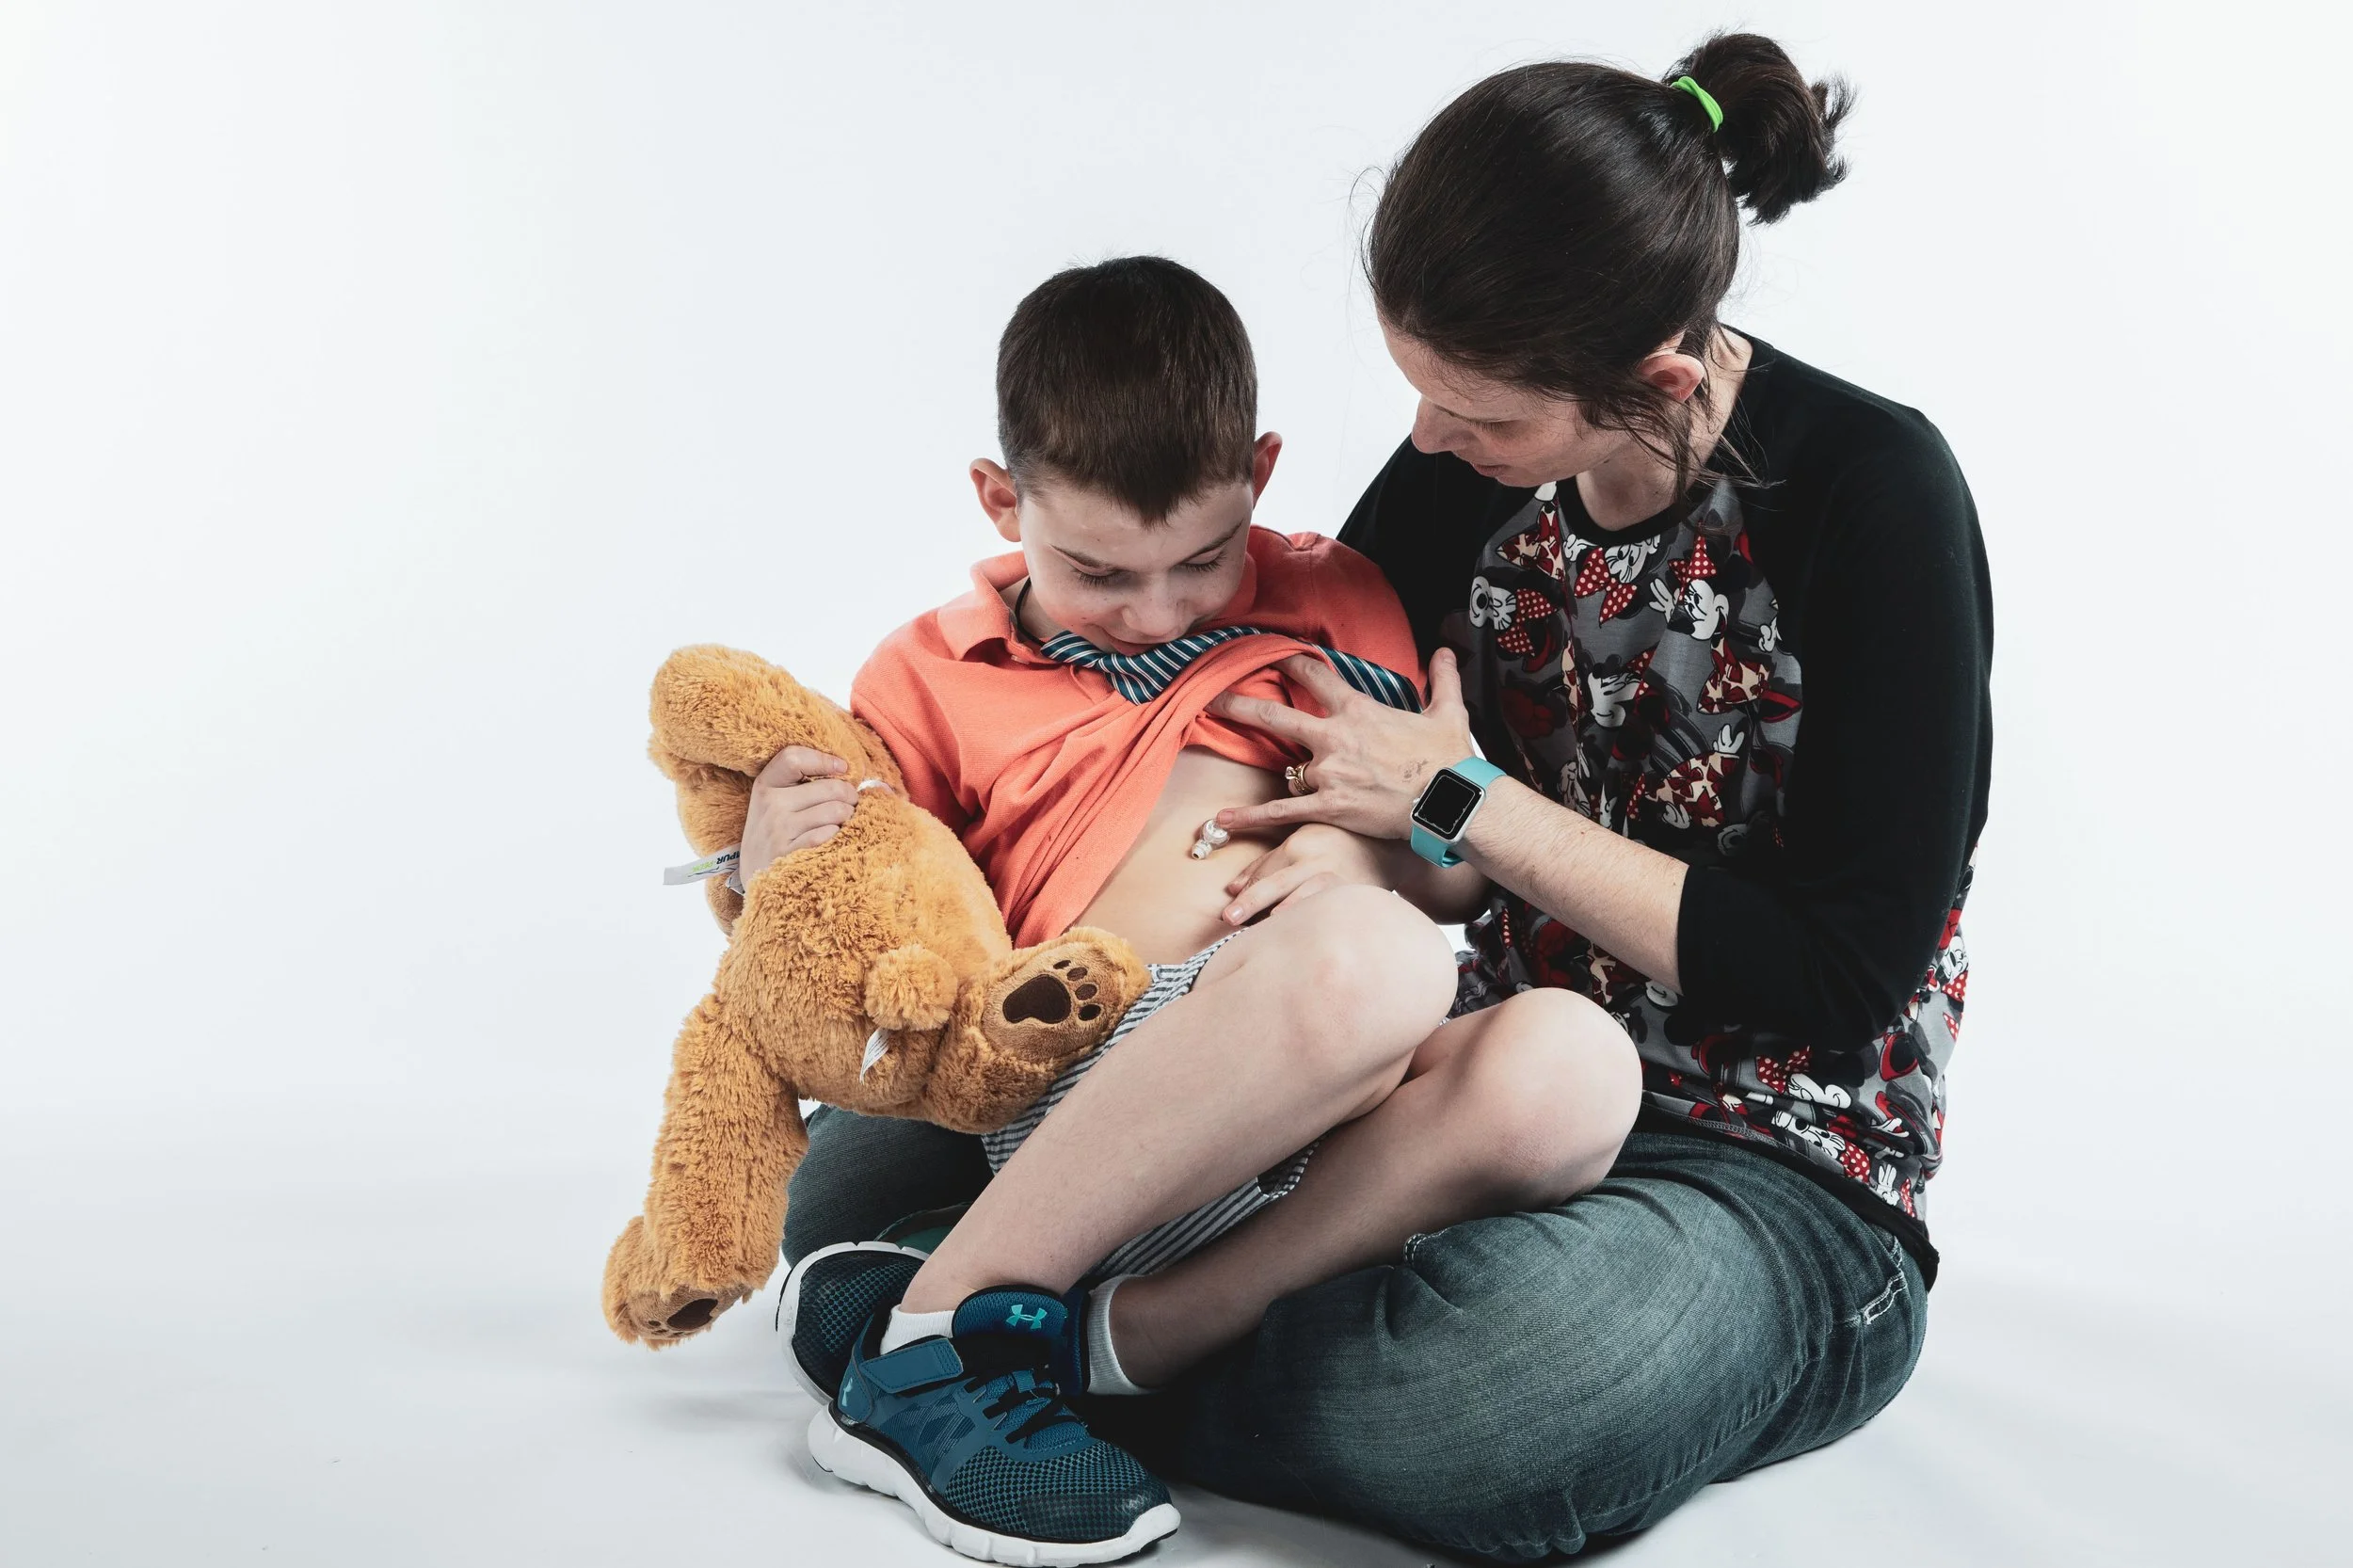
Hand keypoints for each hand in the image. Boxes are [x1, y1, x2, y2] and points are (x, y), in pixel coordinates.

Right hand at [740, 746, 857, 877]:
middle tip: (851, 804)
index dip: (823, 759)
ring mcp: (778, 830)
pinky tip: (832, 839)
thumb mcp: (776, 803)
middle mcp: (770, 804)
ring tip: (843, 822)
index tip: (842, 768)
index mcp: (766, 786)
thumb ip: (803, 784)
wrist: (757, 878)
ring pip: (835, 810)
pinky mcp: (789, 854)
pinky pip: (829, 835)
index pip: (793, 758)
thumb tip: (858, 773)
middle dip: (850, 795)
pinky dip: (837, 835)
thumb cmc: (776, 834)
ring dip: (848, 817)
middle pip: (830, 787)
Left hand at [1210, 648, 1477, 840]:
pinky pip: (1282, 811)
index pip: (1315, 676)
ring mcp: (1329, 773)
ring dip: (1273, 771)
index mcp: (1358, 711)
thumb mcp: (1449, 712)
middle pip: (1275, 717)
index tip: (1270, 653)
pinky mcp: (1329, 806)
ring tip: (1233, 773)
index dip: (1290, 661)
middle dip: (1238, 704)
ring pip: (1286, 770)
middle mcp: (1336, 739)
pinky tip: (1222, 822)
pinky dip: (1251, 818)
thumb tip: (1446, 650)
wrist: (1452, 802)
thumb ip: (1444, 678)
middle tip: (1210, 695)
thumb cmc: (1451, 759)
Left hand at [1218, 823, 1398, 925]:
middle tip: (1229, 918)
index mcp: (1301, 844)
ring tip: (1265, 929)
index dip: (1246, 892)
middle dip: (1253, 900)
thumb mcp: (1301, 843)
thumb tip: (1233, 887)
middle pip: (1279, 882)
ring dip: (1285, 913)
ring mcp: (1338, 878)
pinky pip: (1329, 909)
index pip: (1267, 872)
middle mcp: (1318, 859)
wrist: (1389, 850)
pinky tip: (1303, 935)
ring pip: (1306, 896)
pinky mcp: (1355, 894)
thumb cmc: (1336, 846)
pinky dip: (1315, 920)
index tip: (1227, 911)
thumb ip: (1266, 864)